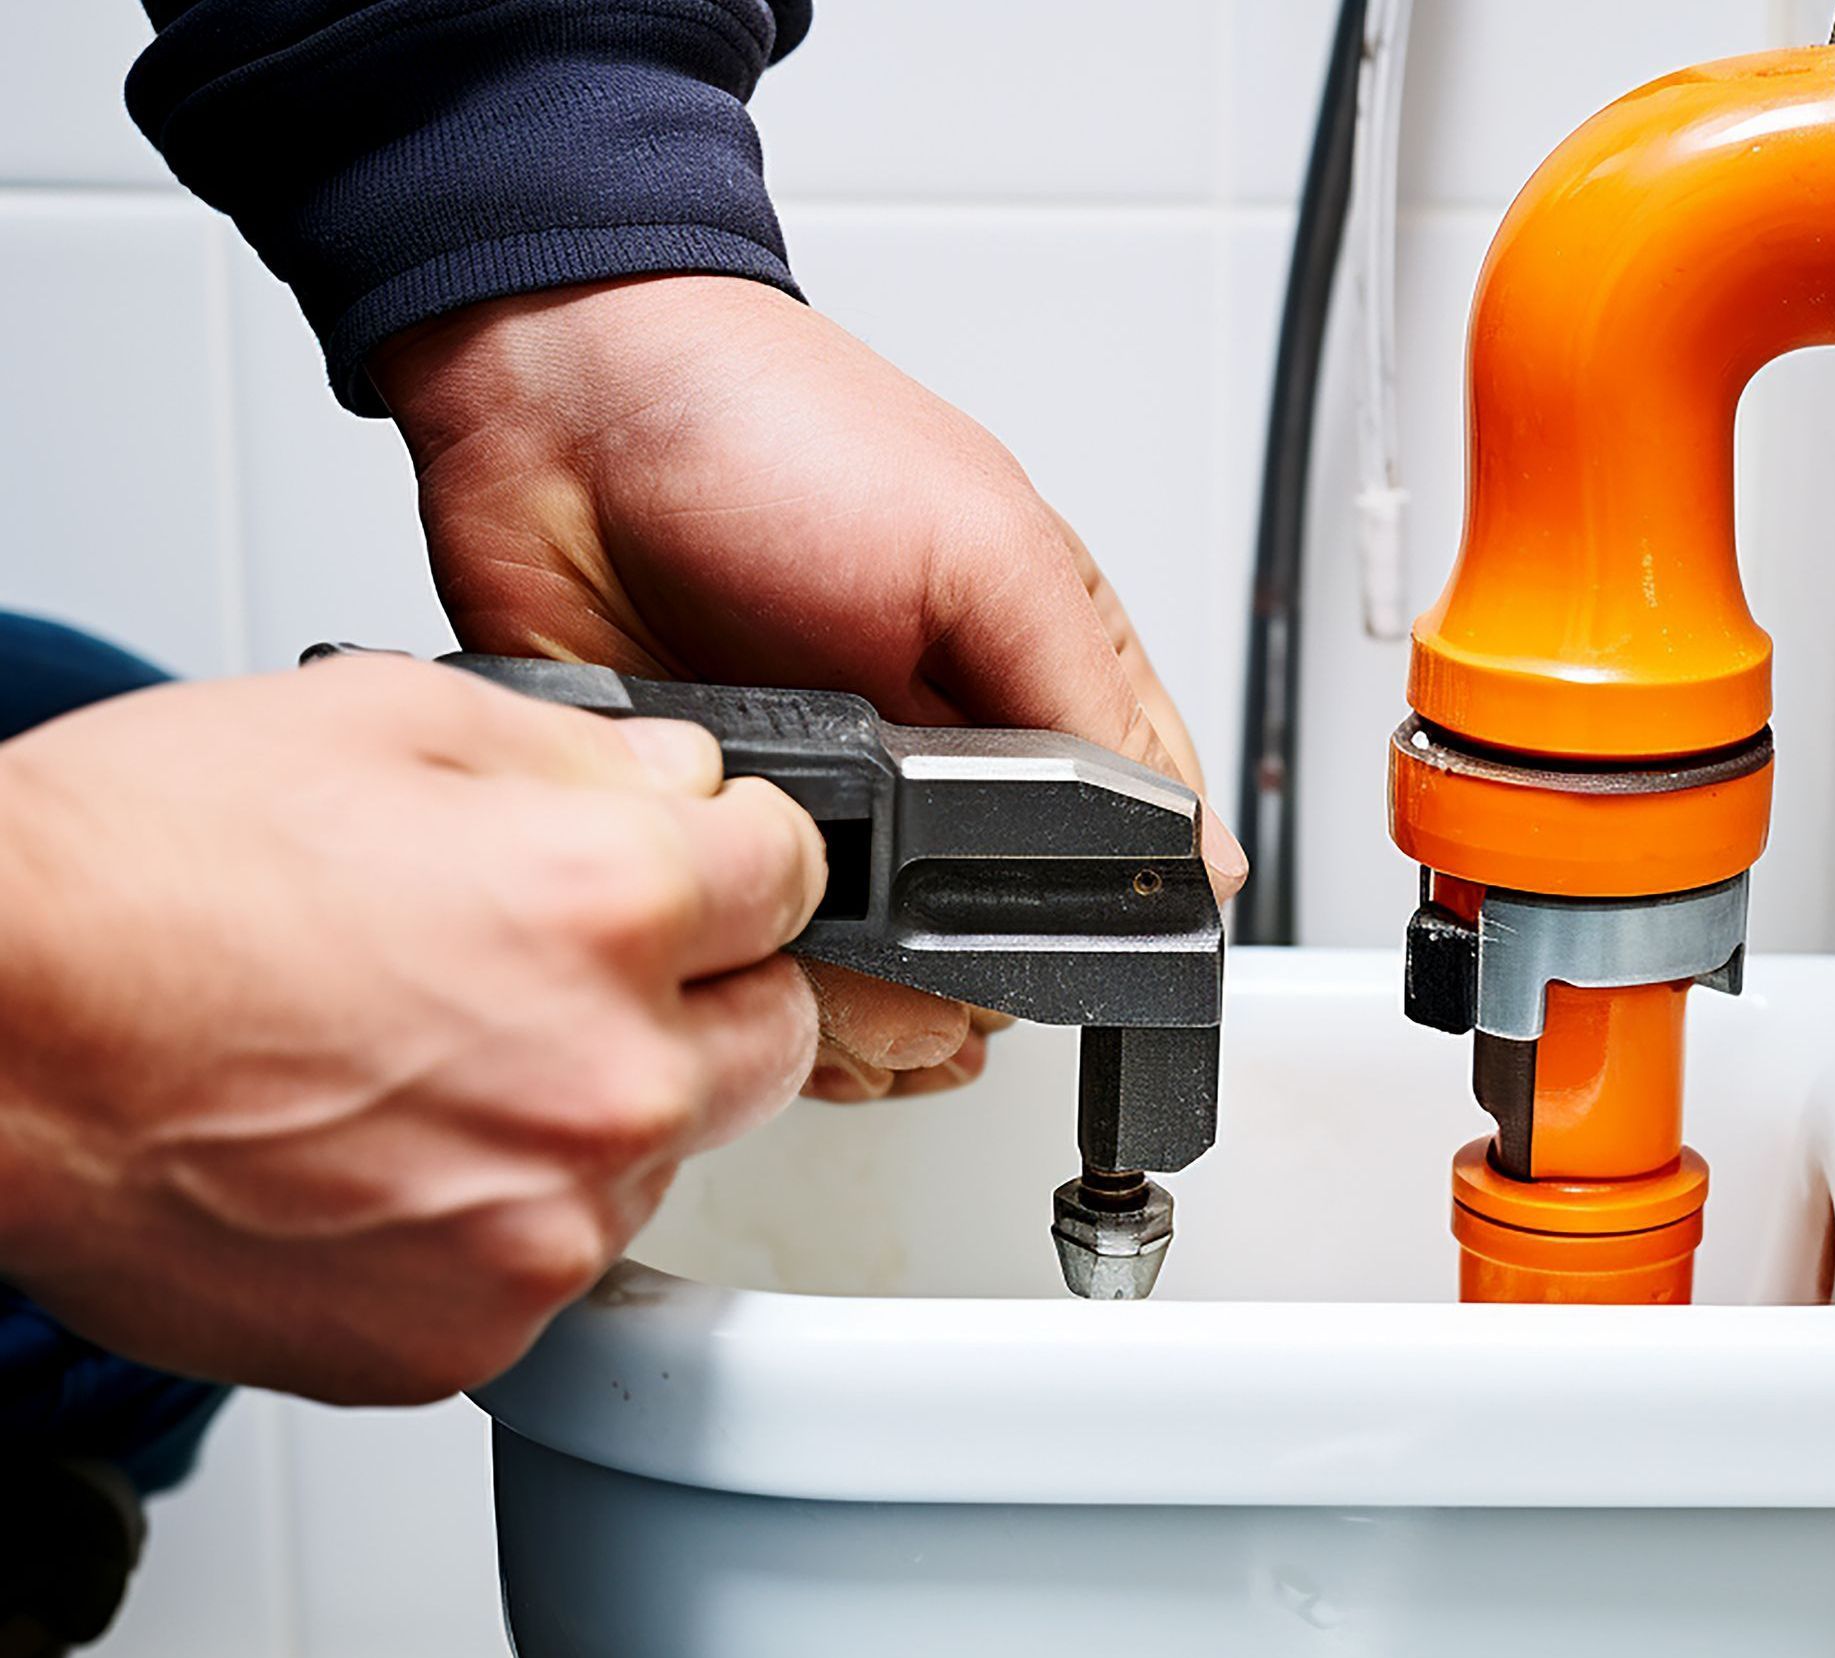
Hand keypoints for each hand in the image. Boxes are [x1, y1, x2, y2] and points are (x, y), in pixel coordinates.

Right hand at [0, 658, 823, 1402]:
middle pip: (771, 1037)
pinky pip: (558, 1258)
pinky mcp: (472, 1334)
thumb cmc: (140, 878)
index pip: (795, 877)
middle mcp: (605, 1084)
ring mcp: (543, 1228)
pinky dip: (509, 1209)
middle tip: (575, 963)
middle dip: (707, 990)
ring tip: (442, 1053)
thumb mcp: (386, 718)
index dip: (744, 857)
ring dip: (599, 1106)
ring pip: (664, 1155)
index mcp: (608, 908)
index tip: (711, 870)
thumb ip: (585, 753)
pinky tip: (399, 1144)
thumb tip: (682, 783)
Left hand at [372, 275, 1246, 1098]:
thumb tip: (1204, 855)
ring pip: (880, 988)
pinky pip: (764, 964)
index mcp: (1031, 694)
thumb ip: (1097, 706)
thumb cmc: (778, 437)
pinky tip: (746, 949)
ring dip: (858, 996)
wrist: (563, 417)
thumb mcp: (986, 550)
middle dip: (956, 984)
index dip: (1086, 935)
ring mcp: (831, 818)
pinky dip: (758, 978)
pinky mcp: (728, 844)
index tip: (1044, 964)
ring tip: (815, 926)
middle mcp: (938, 773)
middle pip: (990, 956)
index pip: (1110, 868)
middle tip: (911, 944)